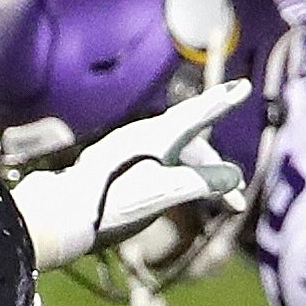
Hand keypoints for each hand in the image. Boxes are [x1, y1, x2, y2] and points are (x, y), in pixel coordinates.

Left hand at [10, 78, 255, 296]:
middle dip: (217, 168)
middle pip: (191, 142)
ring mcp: (127, 150)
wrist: (61, 216)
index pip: (197, 114)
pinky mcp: (117, 165)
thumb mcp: (162, 194)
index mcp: (155, 137)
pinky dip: (179, 177)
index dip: (222, 102)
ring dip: (199, 175)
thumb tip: (233, 177)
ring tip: (214, 203)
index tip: (243, 88)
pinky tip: (177, 192)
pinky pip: (160, 162)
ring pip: (175, 154)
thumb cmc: (111, 204)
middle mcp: (142, 137)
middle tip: (235, 199)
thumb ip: (200, 183)